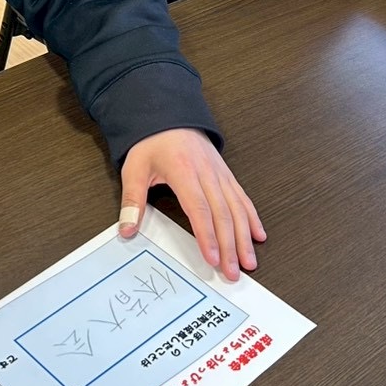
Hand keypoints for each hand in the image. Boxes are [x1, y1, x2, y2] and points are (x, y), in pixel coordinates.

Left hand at [118, 128, 264, 280]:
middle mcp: (207, 173)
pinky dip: (252, 217)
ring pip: (237, 209)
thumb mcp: (134, 168)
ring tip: (249, 261)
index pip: (199, 209)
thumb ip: (132, 201)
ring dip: (245, 237)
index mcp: (184, 171)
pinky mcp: (226, 173)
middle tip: (232, 272)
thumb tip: (127, 230)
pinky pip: (242, 198)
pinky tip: (258, 235)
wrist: (168, 112)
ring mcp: (220, 173)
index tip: (213, 258)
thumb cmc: (151, 141)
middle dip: (230, 246)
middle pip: (223, 214)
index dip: (208, 236)